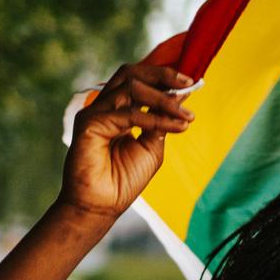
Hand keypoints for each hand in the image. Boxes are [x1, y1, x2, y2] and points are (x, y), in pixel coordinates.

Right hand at [58, 61, 194, 219]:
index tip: (190, 82)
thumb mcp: (152, 146)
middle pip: (132, 74)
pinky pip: (128, 113)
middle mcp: (105, 106)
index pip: (139, 81)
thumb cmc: (123, 179)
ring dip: (163, 99)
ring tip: (185, 115)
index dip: (163, 77)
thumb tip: (180, 96)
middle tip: (187, 83)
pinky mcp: (89, 122)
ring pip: (131, 87)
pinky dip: (154, 118)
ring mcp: (95, 112)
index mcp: (117, 109)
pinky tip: (174, 126)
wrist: (102, 205)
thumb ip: (161, 121)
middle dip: (162, 75)